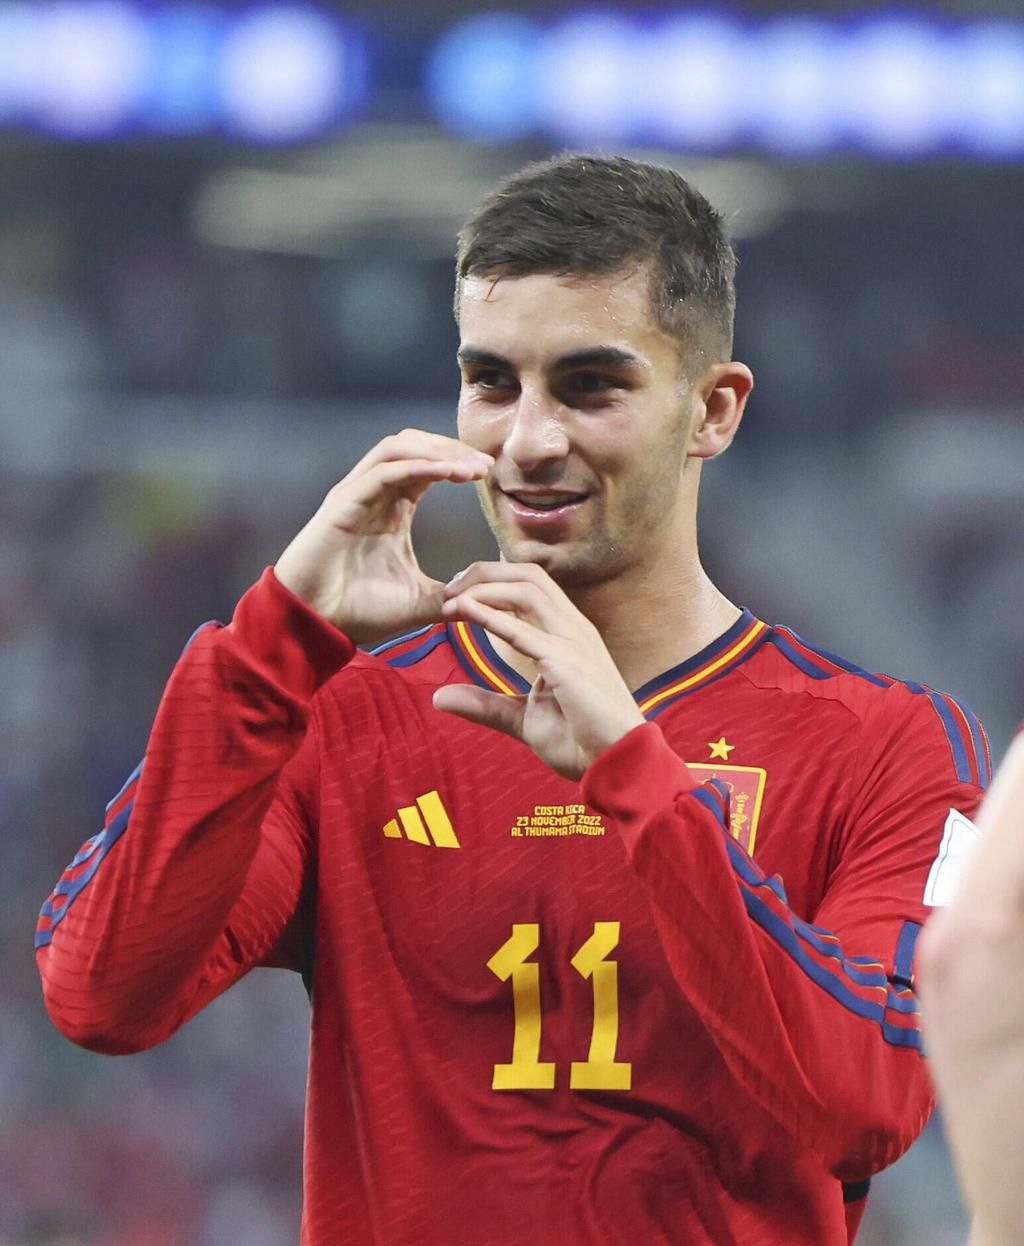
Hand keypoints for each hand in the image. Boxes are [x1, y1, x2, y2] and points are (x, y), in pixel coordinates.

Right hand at [274, 430, 491, 644]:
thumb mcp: (419, 602)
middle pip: (414, 445)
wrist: (316, 627)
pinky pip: (383, 471)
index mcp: (392, 509)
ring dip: (436, 451)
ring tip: (469, 467)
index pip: (427, 465)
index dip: (457, 461)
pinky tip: (446, 474)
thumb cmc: (358, 611)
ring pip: (397, 447)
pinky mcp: (343, 503)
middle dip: (451, 448)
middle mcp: (374, 493)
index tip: (487, 473)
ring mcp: (356, 494)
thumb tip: (485, 601)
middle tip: (483, 465)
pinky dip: (417, 466)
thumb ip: (452, 596)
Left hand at [432, 562, 644, 779]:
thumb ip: (485, 704)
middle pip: (528, 576)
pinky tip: (464, 611)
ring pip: (527, 590)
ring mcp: (573, 642)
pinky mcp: (567, 663)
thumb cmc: (581, 740)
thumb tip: (439, 697)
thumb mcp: (523, 718)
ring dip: (484, 588)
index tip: (457, 596)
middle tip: (448, 588)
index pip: (530, 587)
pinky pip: (524, 631)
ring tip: (450, 598)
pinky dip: (490, 616)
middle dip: (484, 573)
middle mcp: (573, 629)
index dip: (492, 583)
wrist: (617, 763)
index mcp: (568, 635)